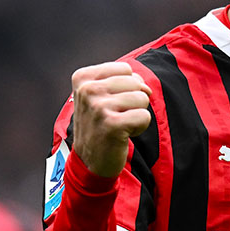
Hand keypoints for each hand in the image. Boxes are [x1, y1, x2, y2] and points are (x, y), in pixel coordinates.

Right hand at [71, 62, 151, 177]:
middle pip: (135, 82)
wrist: (89, 161)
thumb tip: (146, 88)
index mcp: (82, 78)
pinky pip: (144, 116)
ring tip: (119, 125)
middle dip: (133, 101)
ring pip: (142, 98)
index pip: (125, 69)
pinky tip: (123, 134)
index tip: (110, 103)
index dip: (126, 87)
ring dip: (136, 114)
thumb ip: (124, 82)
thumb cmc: (99, 125)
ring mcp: (98, 107)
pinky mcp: (112, 124)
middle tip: (115, 117)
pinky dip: (139, 127)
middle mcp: (88, 90)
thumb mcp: (101, 96)